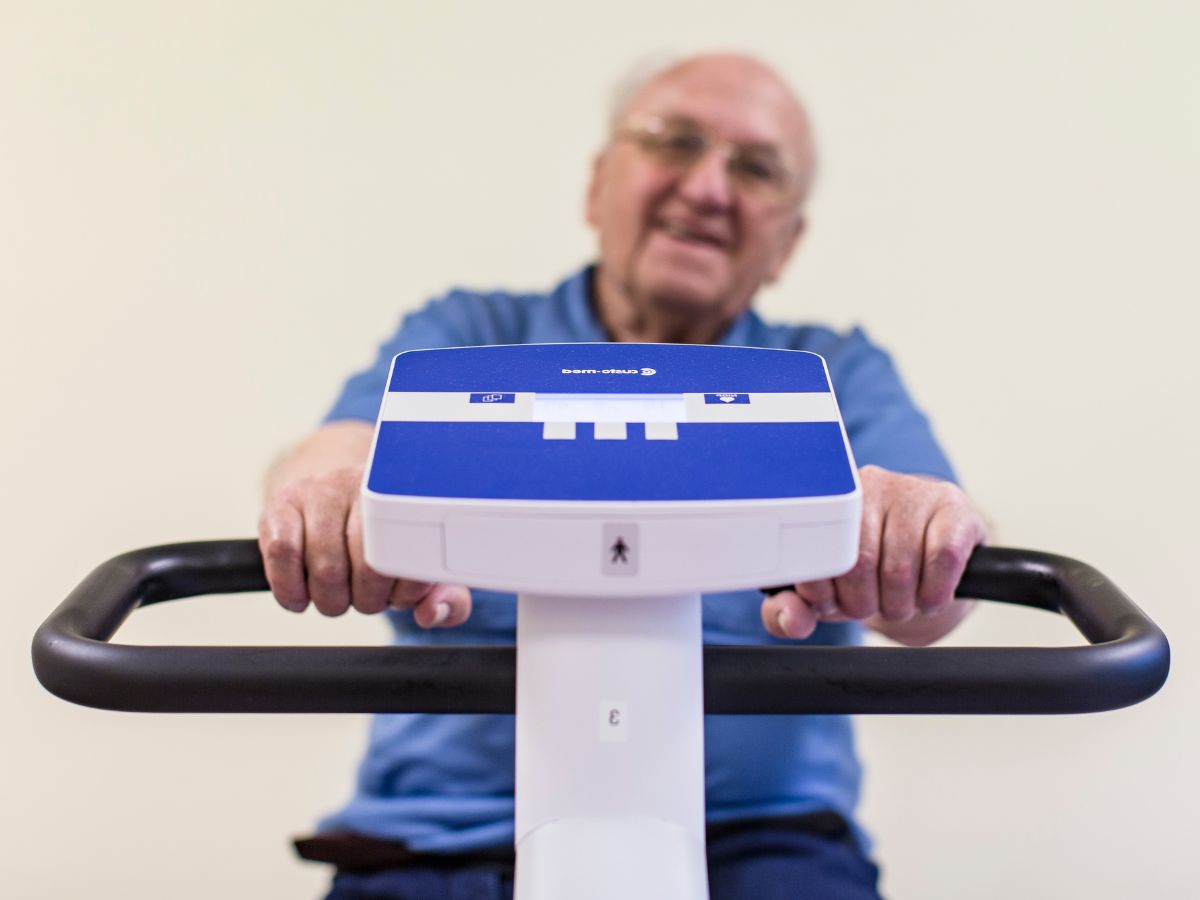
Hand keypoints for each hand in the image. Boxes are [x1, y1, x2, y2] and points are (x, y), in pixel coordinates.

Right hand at [257, 423, 471, 624]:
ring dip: (332, 600)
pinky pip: (283, 555)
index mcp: (404, 496)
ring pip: (325, 568)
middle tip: (367, 597)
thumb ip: (444, 594)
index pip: (409, 554)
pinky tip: (303, 595)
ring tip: (339, 593)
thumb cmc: (381, 535)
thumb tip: (432, 613)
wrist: (330, 491)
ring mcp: (318, 491)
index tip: (400, 596)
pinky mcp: (281, 505)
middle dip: (368, 600)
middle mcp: (360, 485)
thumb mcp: (420, 561)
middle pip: (367, 567)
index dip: (404, 591)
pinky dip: (292, 590)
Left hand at [761, 465, 986, 645]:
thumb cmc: (871, 569)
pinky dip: (935, 593)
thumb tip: (792, 620)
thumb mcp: (828, 589)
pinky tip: (929, 594)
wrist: (931, 553)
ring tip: (900, 601)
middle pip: (860, 564)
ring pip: (901, 567)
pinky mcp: (955, 509)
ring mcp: (915, 493)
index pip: (818, 553)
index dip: (824, 593)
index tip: (833, 604)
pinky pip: (943, 558)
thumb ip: (794, 608)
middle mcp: (871, 486)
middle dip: (865, 603)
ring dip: (901, 604)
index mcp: (829, 502)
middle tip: (872, 606)